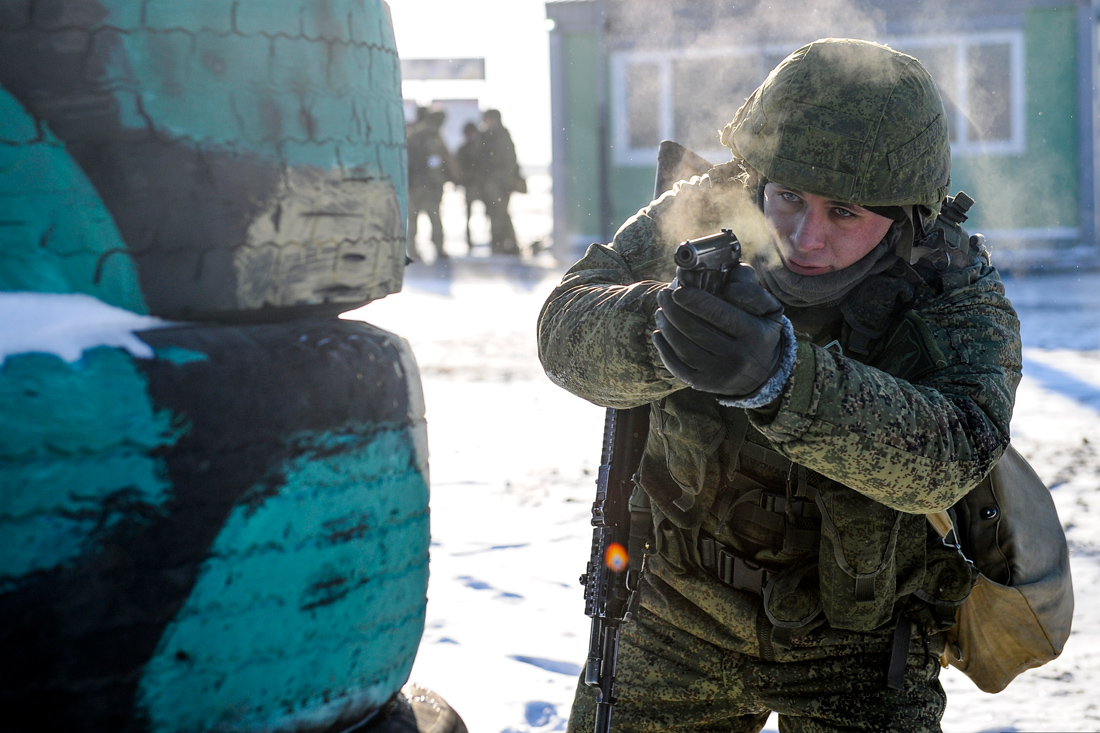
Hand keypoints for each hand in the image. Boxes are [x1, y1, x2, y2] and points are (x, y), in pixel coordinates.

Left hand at [653, 265, 790, 400]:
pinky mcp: (705, 385)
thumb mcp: (769, 308)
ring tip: (661, 311)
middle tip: (663, 294)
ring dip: (667, 327)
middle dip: (674, 310)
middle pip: (696, 331)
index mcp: (754, 334)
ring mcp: (720, 374)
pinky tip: (658, 334)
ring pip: (684, 349)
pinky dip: (664, 349)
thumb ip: (752, 291)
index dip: (695, 301)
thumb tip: (728, 287)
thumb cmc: (760, 330)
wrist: (763, 373)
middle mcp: (738, 357)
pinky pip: (678, 367)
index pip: (720, 315)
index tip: (678, 290)